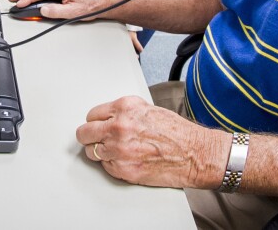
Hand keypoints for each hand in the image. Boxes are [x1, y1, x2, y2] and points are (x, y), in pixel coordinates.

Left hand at [76, 96, 227, 188]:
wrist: (194, 154)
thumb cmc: (177, 133)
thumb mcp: (147, 109)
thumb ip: (124, 112)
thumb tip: (107, 118)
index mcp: (125, 108)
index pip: (91, 115)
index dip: (96, 122)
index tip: (98, 126)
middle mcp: (119, 127)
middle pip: (84, 133)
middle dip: (89, 136)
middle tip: (95, 139)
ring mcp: (119, 150)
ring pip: (91, 152)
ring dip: (101, 152)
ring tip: (117, 150)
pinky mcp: (123, 169)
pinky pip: (105, 167)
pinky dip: (113, 165)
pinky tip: (127, 160)